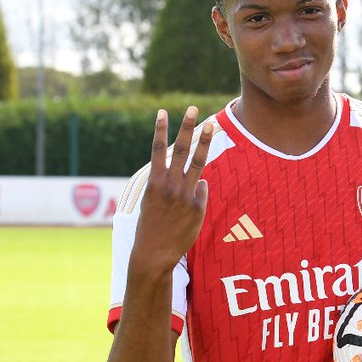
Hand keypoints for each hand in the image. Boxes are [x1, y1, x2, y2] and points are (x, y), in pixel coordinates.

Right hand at [130, 106, 212, 277]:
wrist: (154, 253)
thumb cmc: (151, 225)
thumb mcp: (152, 201)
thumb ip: (170, 185)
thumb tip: (200, 180)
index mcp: (154, 182)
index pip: (159, 150)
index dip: (161, 130)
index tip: (163, 111)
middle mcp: (170, 185)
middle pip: (181, 150)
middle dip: (187, 127)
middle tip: (193, 108)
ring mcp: (186, 195)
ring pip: (198, 163)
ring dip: (204, 142)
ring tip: (211, 124)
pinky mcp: (198, 206)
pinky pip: (201, 190)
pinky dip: (197, 192)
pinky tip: (186, 208)